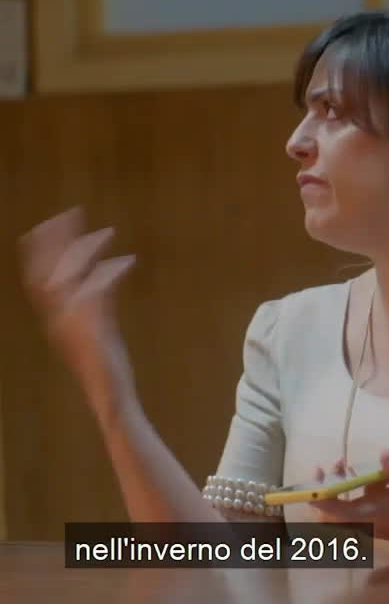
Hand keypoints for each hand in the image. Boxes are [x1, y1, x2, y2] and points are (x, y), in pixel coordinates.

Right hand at [19, 208, 137, 417]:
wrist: (110, 397)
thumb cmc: (105, 367)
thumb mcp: (99, 328)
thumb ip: (99, 301)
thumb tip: (104, 271)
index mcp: (57, 318)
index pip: (40, 276)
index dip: (41, 249)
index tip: (50, 222)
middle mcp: (60, 318)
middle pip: (50, 270)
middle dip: (58, 240)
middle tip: (71, 213)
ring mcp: (75, 324)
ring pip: (71, 279)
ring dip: (87, 252)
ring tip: (106, 231)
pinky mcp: (95, 330)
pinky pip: (97, 296)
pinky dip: (109, 276)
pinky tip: (126, 261)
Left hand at [309, 450, 388, 550]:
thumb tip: (382, 453)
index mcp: (374, 512)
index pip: (334, 510)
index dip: (318, 495)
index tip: (316, 473)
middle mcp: (367, 523)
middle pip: (326, 517)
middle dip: (320, 492)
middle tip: (328, 466)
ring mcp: (370, 526)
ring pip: (337, 515)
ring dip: (334, 491)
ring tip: (343, 464)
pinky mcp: (375, 526)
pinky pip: (349, 514)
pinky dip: (347, 495)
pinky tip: (364, 476)